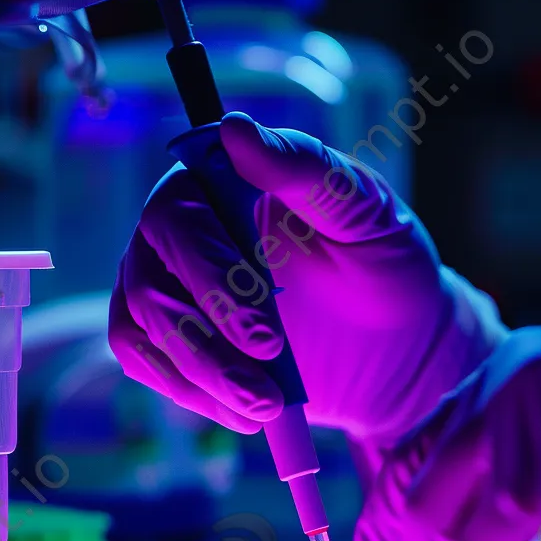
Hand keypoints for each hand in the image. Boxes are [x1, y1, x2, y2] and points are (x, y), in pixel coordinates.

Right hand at [109, 112, 504, 445]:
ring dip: (202, 377)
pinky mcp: (170, 337)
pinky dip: (191, 394)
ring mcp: (168, 285)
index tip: (267, 337)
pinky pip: (148, 363)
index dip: (213, 280)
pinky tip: (243, 412)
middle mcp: (179, 230)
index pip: (179, 219)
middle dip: (211, 343)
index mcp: (219, 182)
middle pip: (152, 282)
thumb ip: (306, 171)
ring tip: (266, 408)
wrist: (395, 342)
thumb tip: (234, 129)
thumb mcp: (366, 214)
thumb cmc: (383, 266)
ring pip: (145, 328)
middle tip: (269, 390)